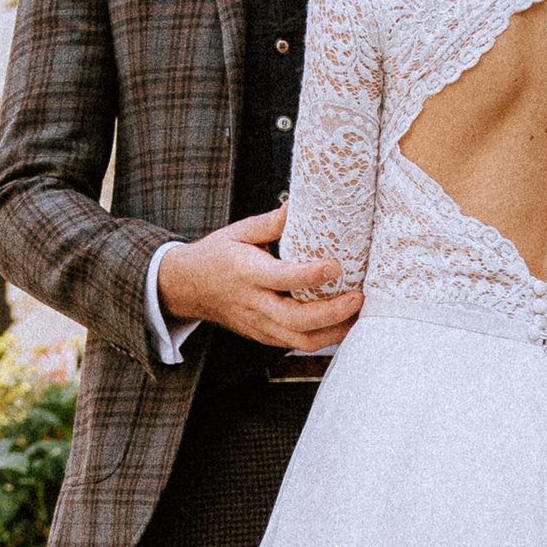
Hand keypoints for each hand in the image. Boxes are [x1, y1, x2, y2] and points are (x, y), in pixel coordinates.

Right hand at [161, 206, 363, 353]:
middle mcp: (254, 304)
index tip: (335, 266)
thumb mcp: (238, 232)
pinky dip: (323, 337)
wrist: (187, 288)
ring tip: (357, 313)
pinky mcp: (264, 337)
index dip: (310, 276)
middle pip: (296, 320)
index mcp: (247, 273)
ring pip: (300, 340)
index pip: (282, 278)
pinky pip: (297, 344)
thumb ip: (270, 222)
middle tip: (358, 297)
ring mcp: (259, 325)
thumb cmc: (216, 256)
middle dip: (332, 313)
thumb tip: (299, 203)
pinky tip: (342, 323)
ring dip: (334, 331)